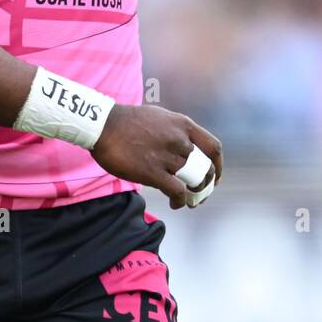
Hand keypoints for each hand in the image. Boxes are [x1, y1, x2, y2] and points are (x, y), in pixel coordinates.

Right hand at [91, 104, 223, 209]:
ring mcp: (167, 156)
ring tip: (189, 202)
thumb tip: (184, 143)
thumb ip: (175, 130)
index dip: (218, 166)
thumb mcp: (160, 117)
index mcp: (183, 125)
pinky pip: (177, 191)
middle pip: (206, 168)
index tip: (215, 177)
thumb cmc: (128, 121)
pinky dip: (180, 201)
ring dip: (194, 195)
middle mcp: (180, 140)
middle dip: (206, 185)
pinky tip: (176, 204)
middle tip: (201, 194)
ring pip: (193, 181)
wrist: (103, 124)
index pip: (213, 148)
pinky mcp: (153, 172)